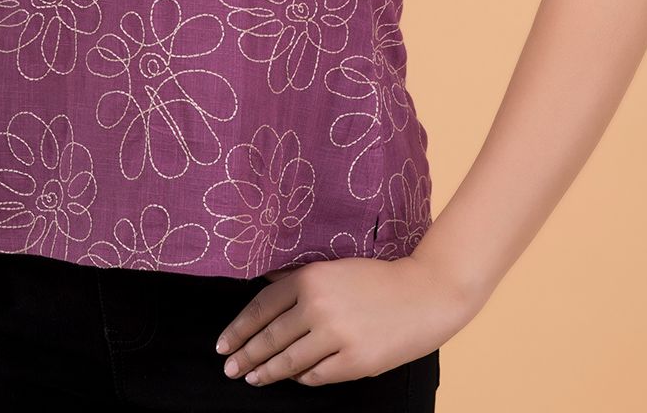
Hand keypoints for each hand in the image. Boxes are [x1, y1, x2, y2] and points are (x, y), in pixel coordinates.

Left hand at [213, 253, 475, 387]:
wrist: (424, 294)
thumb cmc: (377, 278)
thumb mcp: (333, 268)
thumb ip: (298, 278)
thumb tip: (263, 282)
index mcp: (310, 278)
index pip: (261, 307)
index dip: (239, 329)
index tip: (222, 344)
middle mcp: (318, 306)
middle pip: (270, 337)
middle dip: (245, 355)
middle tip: (228, 368)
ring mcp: (336, 336)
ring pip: (289, 361)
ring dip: (266, 372)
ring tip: (251, 378)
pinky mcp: (354, 362)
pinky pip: (316, 376)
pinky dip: (300, 378)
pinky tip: (291, 378)